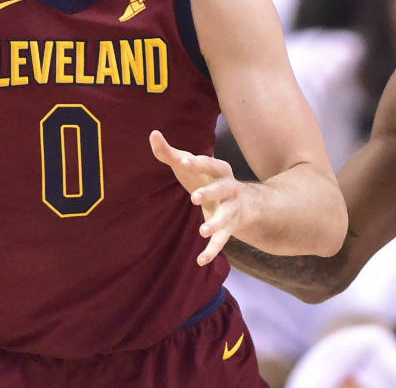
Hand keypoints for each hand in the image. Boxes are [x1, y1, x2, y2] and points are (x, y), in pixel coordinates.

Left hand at [150, 130, 246, 266]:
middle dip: (210, 192)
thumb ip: (170, 152)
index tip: (183, 161)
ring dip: (216, 224)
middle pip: (223, 189)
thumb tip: (153, 134)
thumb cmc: (207, 179)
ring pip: (226, 217)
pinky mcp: (228, 229)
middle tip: (195, 197)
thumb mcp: (191, 166)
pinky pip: (222, 241)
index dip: (197, 162)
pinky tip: (200, 261)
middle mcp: (230, 189)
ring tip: (202, 230)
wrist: (242, 202)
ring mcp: (231, 210)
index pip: (210, 164)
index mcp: (220, 170)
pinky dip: (212, 251)